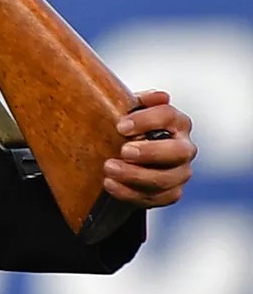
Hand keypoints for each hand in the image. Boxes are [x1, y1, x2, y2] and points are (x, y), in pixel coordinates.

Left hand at [106, 91, 193, 206]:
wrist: (123, 160)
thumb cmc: (129, 131)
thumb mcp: (130, 111)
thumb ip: (140, 101)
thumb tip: (160, 96)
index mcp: (177, 123)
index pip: (169, 116)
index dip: (146, 120)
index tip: (120, 126)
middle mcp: (184, 148)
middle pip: (178, 151)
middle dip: (150, 152)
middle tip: (123, 151)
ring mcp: (180, 172)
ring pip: (166, 178)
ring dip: (135, 174)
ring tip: (109, 168)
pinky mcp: (171, 193)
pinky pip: (156, 197)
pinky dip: (129, 192)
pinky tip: (110, 184)